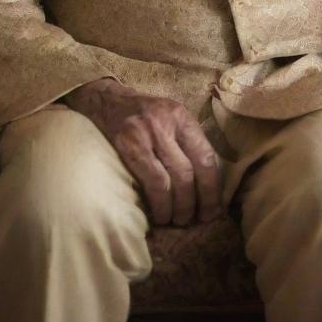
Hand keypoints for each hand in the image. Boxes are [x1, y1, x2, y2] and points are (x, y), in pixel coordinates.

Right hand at [64, 78, 220, 226]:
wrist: (107, 101)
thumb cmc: (143, 115)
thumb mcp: (170, 118)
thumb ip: (187, 141)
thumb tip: (207, 180)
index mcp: (183, 118)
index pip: (207, 155)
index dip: (213, 186)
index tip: (214, 207)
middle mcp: (168, 124)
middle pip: (192, 170)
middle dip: (199, 201)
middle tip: (198, 219)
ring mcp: (148, 134)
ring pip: (174, 178)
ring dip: (180, 206)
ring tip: (180, 220)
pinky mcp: (129, 146)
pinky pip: (152, 180)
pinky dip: (160, 203)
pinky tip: (161, 214)